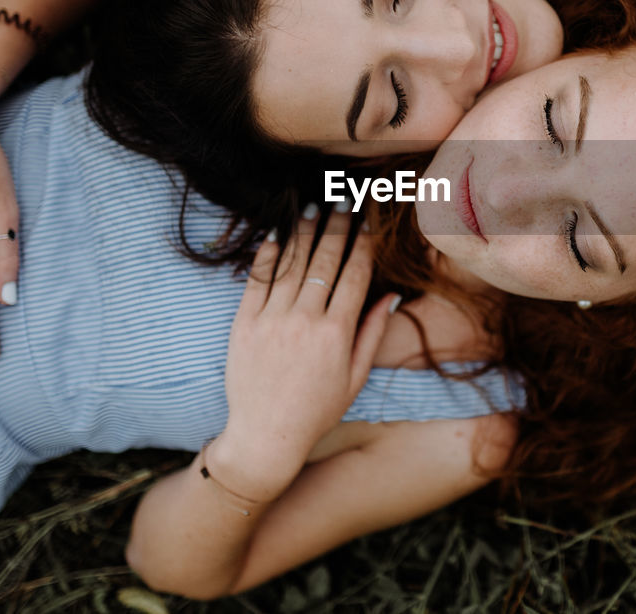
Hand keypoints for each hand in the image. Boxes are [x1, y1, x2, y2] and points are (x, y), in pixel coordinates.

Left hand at [212, 208, 398, 501]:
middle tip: (342, 201)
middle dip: (337, 226)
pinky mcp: (244, 323)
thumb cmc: (316, 411)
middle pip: (325, 261)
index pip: (355, 274)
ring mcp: (272, 320)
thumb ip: (372, 333)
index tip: (368, 221)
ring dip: (305, 232)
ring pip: (292, 263)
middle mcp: (305, 320)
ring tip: (314, 208)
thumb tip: (391, 296)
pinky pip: (258, 280)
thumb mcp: (355, 377)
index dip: (364, 243)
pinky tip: (277, 235)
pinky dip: (268, 255)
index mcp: (336, 333)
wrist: (265, 435)